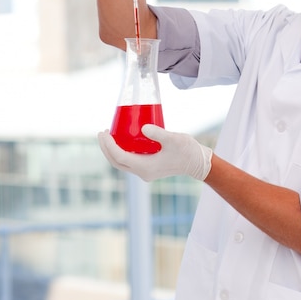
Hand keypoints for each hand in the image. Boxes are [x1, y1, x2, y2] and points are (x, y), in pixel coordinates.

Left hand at [98, 125, 212, 181]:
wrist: (198, 164)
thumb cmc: (188, 151)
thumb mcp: (174, 139)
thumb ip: (158, 133)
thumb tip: (143, 127)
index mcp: (145, 167)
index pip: (119, 157)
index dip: (108, 145)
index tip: (104, 132)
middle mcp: (143, 172)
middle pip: (116, 162)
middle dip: (106, 148)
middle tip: (102, 133)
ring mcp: (145, 172)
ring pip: (122, 163)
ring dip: (112, 151)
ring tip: (109, 136)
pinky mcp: (149, 168)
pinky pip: (129, 161)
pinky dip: (122, 152)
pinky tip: (123, 140)